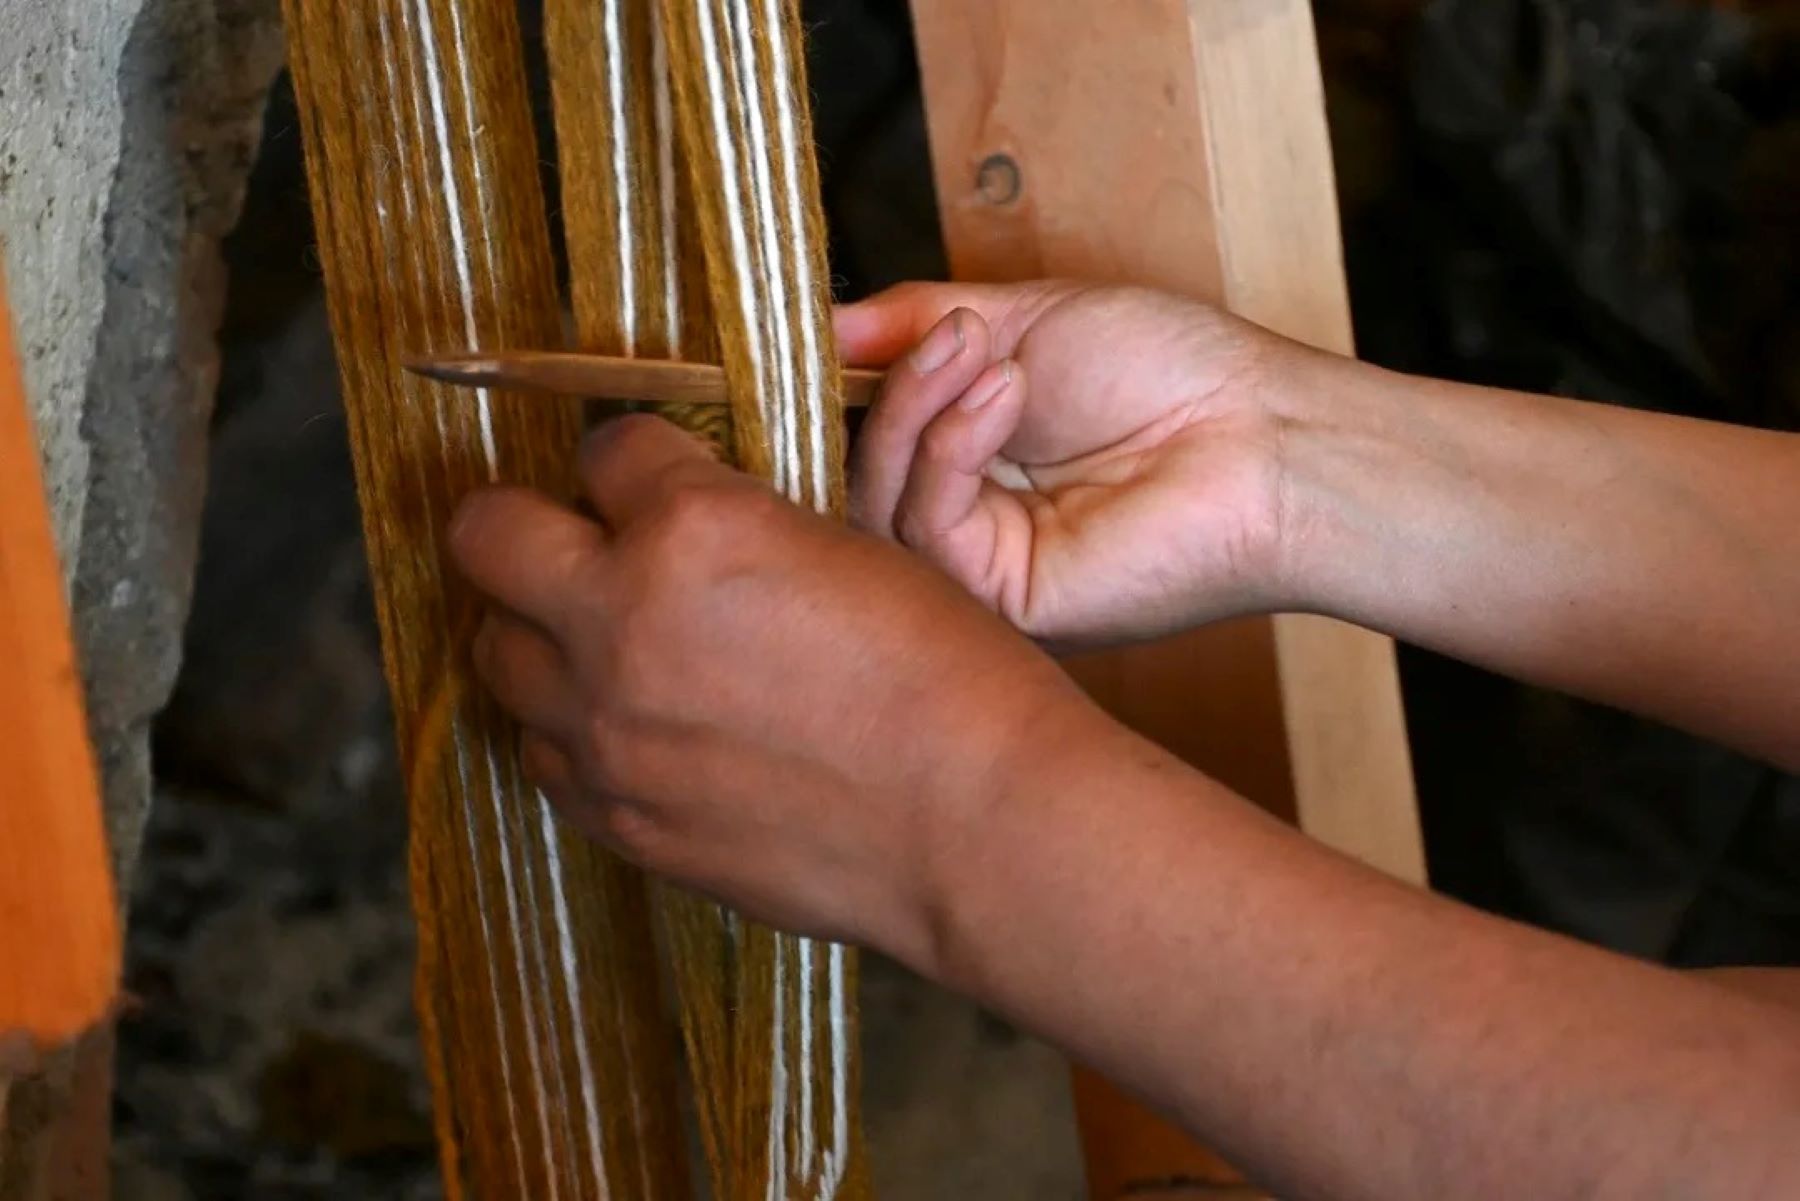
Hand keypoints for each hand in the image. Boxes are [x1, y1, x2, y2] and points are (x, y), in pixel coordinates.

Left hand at [447, 415, 1099, 965]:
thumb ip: (736, 528)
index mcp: (694, 528)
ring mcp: (605, 730)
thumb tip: (680, 525)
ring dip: (541, 633)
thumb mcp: (846, 548)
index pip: (606, 448)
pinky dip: (570, 732)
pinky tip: (633, 729)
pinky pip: (541, 755)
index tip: (653, 477)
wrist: (978, 823)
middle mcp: (621, 621)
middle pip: (486, 535)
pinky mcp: (617, 816)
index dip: (635, 458)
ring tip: (604, 643)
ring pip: (496, 651)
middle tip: (574, 540)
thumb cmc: (948, 675)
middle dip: (525, 523)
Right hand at [838, 282, 1292, 645]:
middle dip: (887, 393)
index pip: (863, 432)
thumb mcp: (1022, 317)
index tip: (824, 330)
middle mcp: (966, 519)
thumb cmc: (1171, 372)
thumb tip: (822, 323)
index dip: (840, 384)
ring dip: (917, 409)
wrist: (1262, 434)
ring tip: (981, 353)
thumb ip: (916, 322)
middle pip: (857, 472)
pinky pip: (926, 525)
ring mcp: (980, 567)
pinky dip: (950, 445)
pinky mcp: (1001, 600)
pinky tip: (1005, 393)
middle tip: (935, 334)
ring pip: (877, 502)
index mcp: (970, 458)